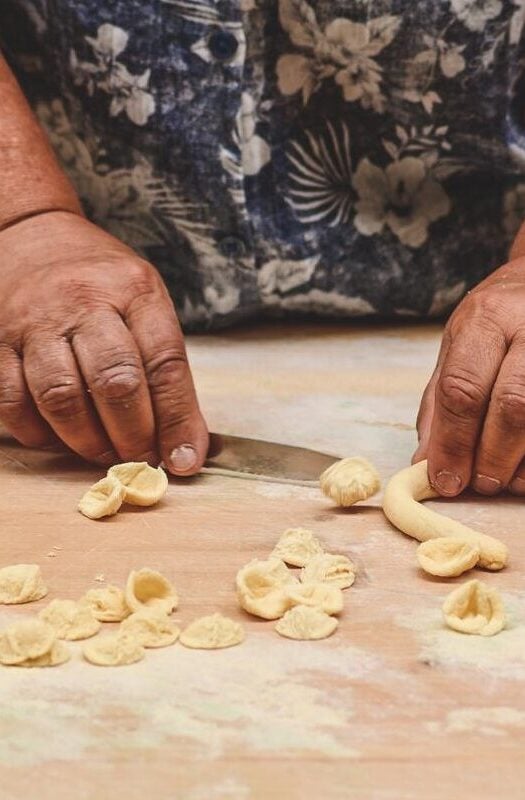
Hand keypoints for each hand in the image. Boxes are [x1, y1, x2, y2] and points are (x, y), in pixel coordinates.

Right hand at [0, 211, 208, 473]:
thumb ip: (164, 369)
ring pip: (61, 396)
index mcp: (134, 290)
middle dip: (133, 435)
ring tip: (103, 453)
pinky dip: (38, 433)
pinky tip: (57, 439)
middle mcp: (85, 301)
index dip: (178, 419)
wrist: (31, 237)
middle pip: (115, 381)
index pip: (164, 362)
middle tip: (141, 458)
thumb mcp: (145, 304)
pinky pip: (12, 401)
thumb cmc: (101, 283)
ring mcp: (35, 321)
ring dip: (87, 440)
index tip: (185, 459)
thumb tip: (186, 446)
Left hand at [415, 255, 524, 495]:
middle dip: (492, 456)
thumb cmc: (498, 319)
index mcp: (486, 319)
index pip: (462, 388)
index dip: (452, 443)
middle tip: (480, 483)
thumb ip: (440, 403)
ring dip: (522, 463)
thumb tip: (425, 463)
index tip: (445, 479)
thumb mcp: (458, 344)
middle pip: (512, 405)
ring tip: (505, 479)